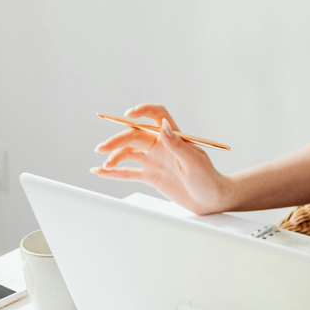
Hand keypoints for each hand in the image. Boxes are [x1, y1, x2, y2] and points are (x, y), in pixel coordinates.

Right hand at [91, 104, 232, 215]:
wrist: (210, 199)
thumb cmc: (207, 178)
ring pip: (129, 153)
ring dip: (114, 156)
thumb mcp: (194, 161)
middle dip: (117, 140)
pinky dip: (113, 172)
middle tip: (102, 149)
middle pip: (135, 135)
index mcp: (173, 137)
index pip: (156, 115)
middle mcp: (161, 145)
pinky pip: (129, 172)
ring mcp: (154, 160)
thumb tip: (161, 126)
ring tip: (104, 165)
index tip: (128, 115)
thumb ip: (176, 145)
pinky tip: (99, 171)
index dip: (142, 111)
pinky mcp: (150, 176)